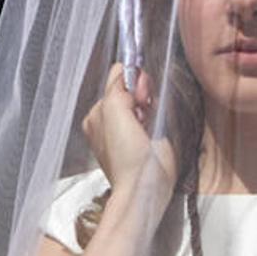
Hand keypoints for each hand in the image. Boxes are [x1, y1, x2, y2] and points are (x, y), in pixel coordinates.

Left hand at [81, 64, 176, 207]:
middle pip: (131, 89)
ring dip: (150, 105)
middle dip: (141, 93)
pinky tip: (155, 129)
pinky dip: (158, 115)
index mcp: (98, 115)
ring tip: (149, 123)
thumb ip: (118, 85)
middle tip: (143, 109)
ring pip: (145, 100)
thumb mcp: (113, 109)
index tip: (137, 92)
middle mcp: (111, 121)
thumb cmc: (124, 155)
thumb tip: (129, 71)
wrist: (144, 184)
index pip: (116, 80)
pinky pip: (156, 113)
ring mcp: (131, 129)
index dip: (129, 81)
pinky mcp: (150, 137)